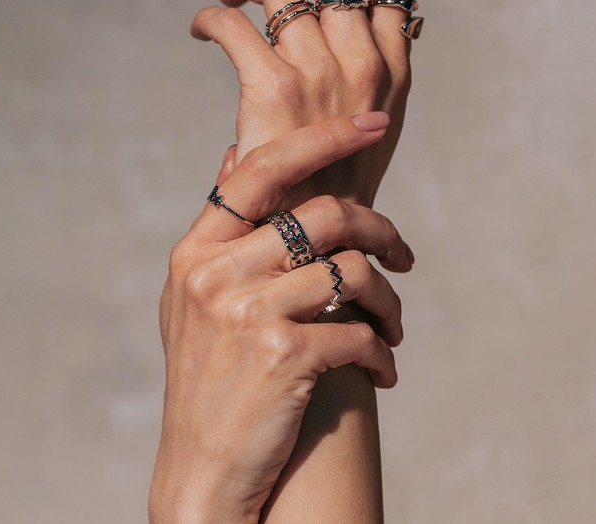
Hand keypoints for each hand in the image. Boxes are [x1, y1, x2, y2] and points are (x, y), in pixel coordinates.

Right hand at [149, 114, 411, 522]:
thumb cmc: (207, 376)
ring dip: (389, 299)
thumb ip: (219, 225)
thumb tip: (234, 151)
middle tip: (404, 252)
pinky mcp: (281, 356)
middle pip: (324, 214)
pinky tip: (384, 368)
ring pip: (352, 271)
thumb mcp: (191, 294)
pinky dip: (383, 349)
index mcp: (197, 249)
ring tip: (394, 322)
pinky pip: (358, 330)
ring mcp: (246, 312)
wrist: (201, 470)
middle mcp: (216, 272)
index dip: (323, 137)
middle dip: (379, 229)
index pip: (264, 167)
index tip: (373, 124)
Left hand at [191, 0, 416, 206]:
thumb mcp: (369, 122)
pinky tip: (202, 28)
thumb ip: (360, 66)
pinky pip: (233, 21)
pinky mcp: (274, 91)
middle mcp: (366, 58)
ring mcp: (322, 73)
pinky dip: (210, 16)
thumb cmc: (338, 186)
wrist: (319, 246)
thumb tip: (330, 18)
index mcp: (394, 64)